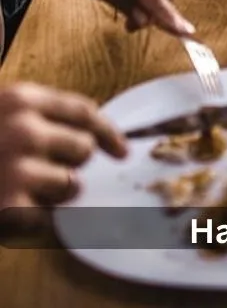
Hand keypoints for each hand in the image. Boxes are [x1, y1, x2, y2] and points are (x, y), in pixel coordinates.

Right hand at [0, 83, 125, 208]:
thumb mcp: (3, 113)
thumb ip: (41, 116)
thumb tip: (93, 135)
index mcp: (22, 100)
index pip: (84, 112)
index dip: (107, 132)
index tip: (123, 151)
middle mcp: (23, 130)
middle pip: (85, 147)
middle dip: (73, 163)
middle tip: (41, 169)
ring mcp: (17, 169)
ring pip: (73, 183)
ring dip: (56, 192)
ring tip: (23, 189)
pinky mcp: (10, 208)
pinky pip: (50, 217)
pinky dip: (38, 219)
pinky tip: (15, 209)